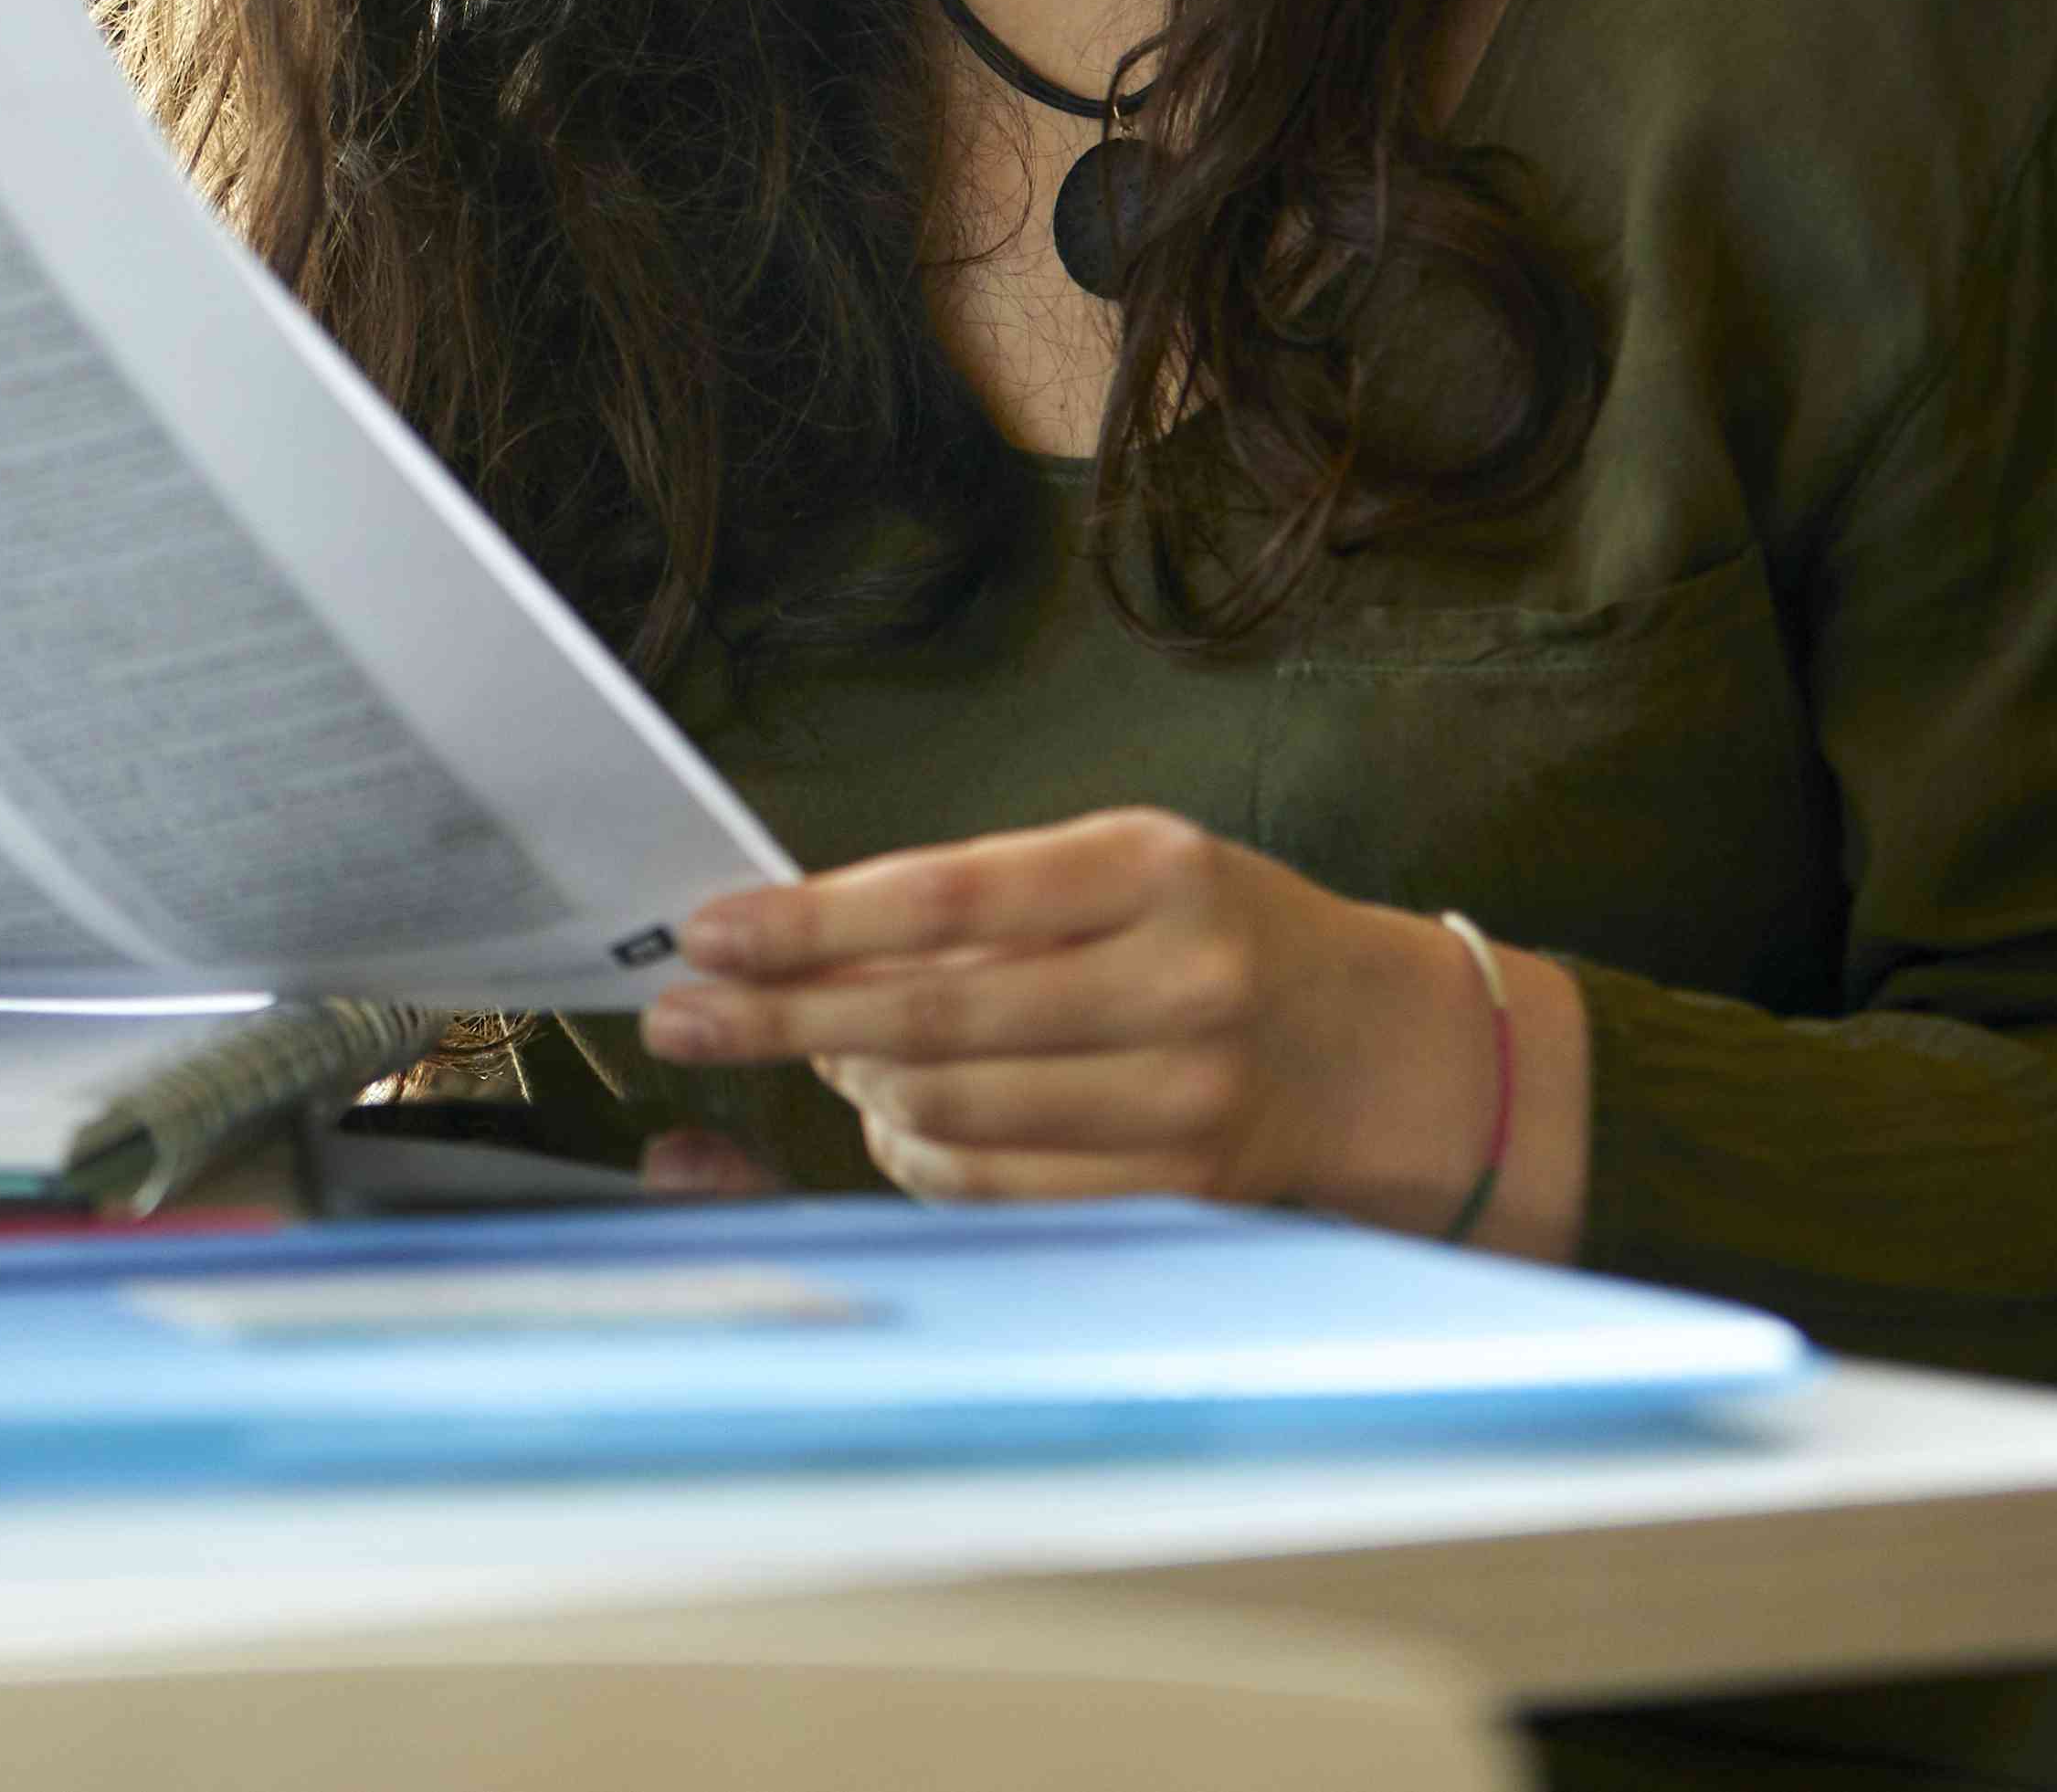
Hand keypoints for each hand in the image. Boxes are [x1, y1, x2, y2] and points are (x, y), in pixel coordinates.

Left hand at [641, 808, 1555, 1241]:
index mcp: (1151, 870)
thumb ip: (981, 899)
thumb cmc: (1214, 933)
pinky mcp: (1178, 1187)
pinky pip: (998, 1185)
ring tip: (809, 1052)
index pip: (945, 896)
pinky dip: (914, 1154)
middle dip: (782, 1020)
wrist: (1373, 1045)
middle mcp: (1177, 981)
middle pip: (931, 1017)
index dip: (810, 923)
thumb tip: (798, 931)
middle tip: (683, 1018)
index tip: (710, 934)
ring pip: (952, 1109)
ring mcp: (1185, 1096)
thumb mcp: (1119, 869)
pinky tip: (882, 1116)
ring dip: (851, 1085)